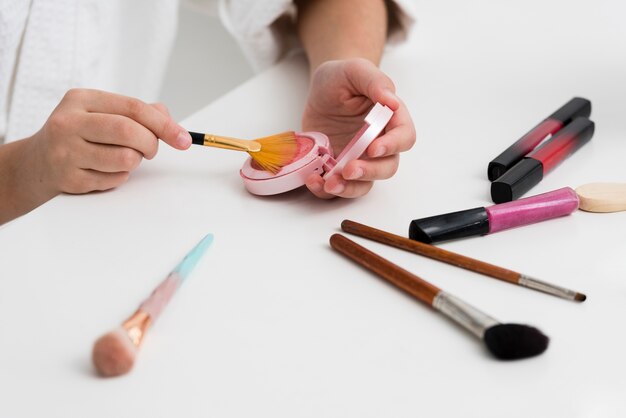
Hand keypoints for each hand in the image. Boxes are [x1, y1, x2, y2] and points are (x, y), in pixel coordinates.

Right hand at [25, 89, 190, 195]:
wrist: (35, 164)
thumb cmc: (78, 135)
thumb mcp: (100, 113)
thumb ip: (136, 112)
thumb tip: (167, 118)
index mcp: (80, 99)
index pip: (133, 108)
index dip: (164, 125)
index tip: (184, 139)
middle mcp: (68, 122)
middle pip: (128, 131)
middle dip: (151, 144)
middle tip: (151, 150)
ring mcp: (66, 152)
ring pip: (125, 159)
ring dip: (135, 162)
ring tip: (122, 157)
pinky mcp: (69, 179)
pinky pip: (115, 179)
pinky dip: (120, 176)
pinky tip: (105, 170)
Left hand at [302, 59, 414, 197]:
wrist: (321, 90)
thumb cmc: (342, 78)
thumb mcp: (355, 70)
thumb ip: (375, 82)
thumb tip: (391, 101)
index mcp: (391, 119)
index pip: (404, 137)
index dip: (393, 145)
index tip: (373, 147)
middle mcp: (379, 144)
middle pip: (387, 167)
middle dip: (369, 172)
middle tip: (349, 170)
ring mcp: (359, 159)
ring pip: (363, 184)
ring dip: (349, 188)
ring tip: (329, 184)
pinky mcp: (338, 169)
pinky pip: (337, 188)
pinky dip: (325, 190)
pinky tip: (313, 180)